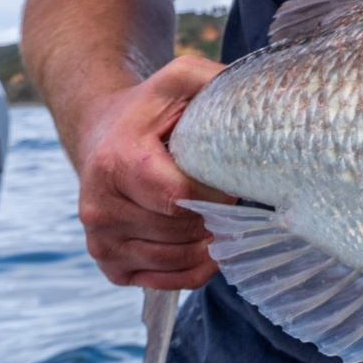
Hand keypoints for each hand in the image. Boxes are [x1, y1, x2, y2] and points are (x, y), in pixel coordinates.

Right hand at [73, 55, 232, 289]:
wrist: (101, 134)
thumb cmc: (150, 109)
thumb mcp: (180, 79)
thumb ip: (216, 80)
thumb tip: (262, 92)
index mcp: (117, 162)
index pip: (178, 197)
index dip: (214, 195)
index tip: (231, 182)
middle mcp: (99, 205)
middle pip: (178, 230)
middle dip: (213, 218)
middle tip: (229, 201)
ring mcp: (100, 238)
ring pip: (172, 259)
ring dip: (206, 246)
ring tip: (220, 222)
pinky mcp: (107, 262)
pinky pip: (160, 282)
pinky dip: (190, 272)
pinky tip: (205, 250)